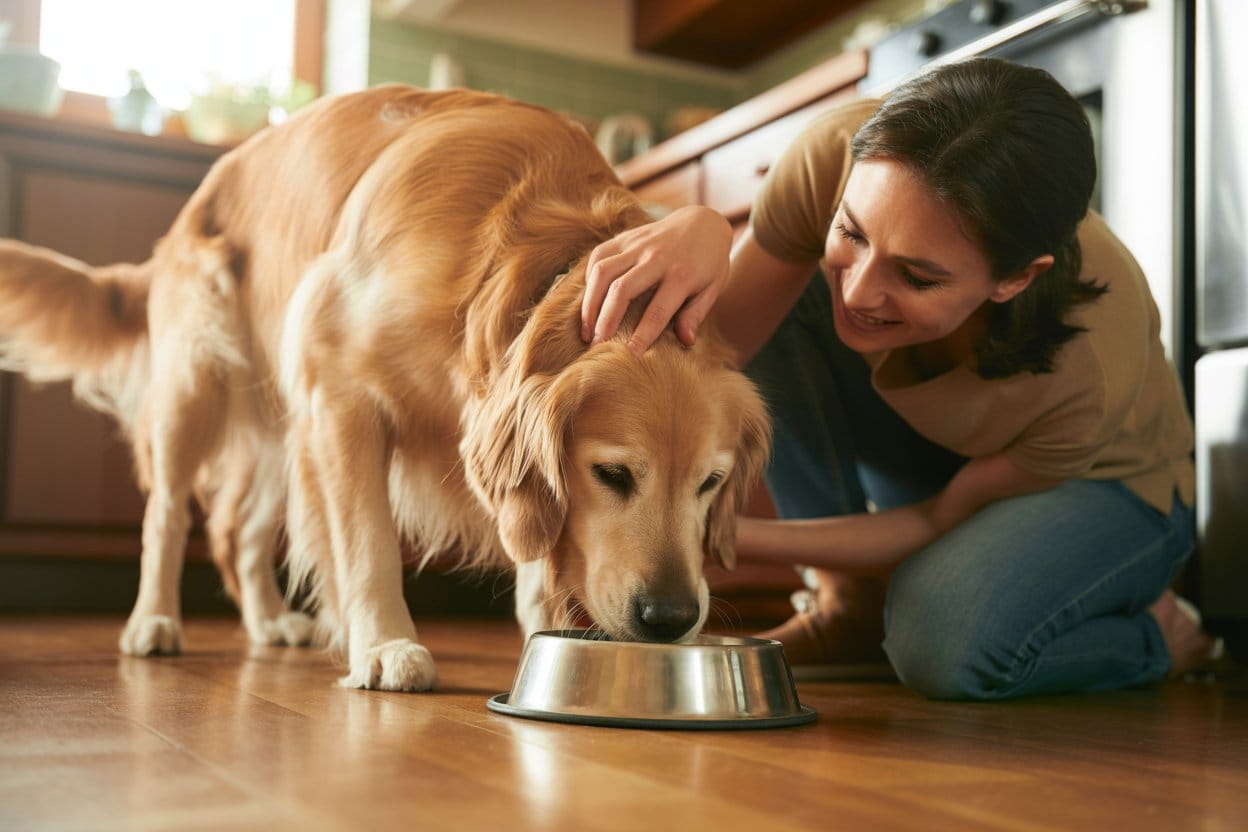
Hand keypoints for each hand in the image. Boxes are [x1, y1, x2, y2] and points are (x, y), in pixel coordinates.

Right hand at [581, 205, 732, 354]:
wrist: (703, 222)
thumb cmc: (709, 263)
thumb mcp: (713, 288)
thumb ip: (696, 314)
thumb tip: (686, 341)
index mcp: (682, 274)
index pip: (658, 311)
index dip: (643, 335)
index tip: (630, 355)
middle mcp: (656, 257)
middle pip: (622, 290)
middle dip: (606, 320)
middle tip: (597, 345)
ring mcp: (638, 244)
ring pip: (603, 272)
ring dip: (590, 304)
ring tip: (586, 330)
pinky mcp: (625, 237)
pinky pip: (598, 256)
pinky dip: (588, 280)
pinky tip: (588, 303)